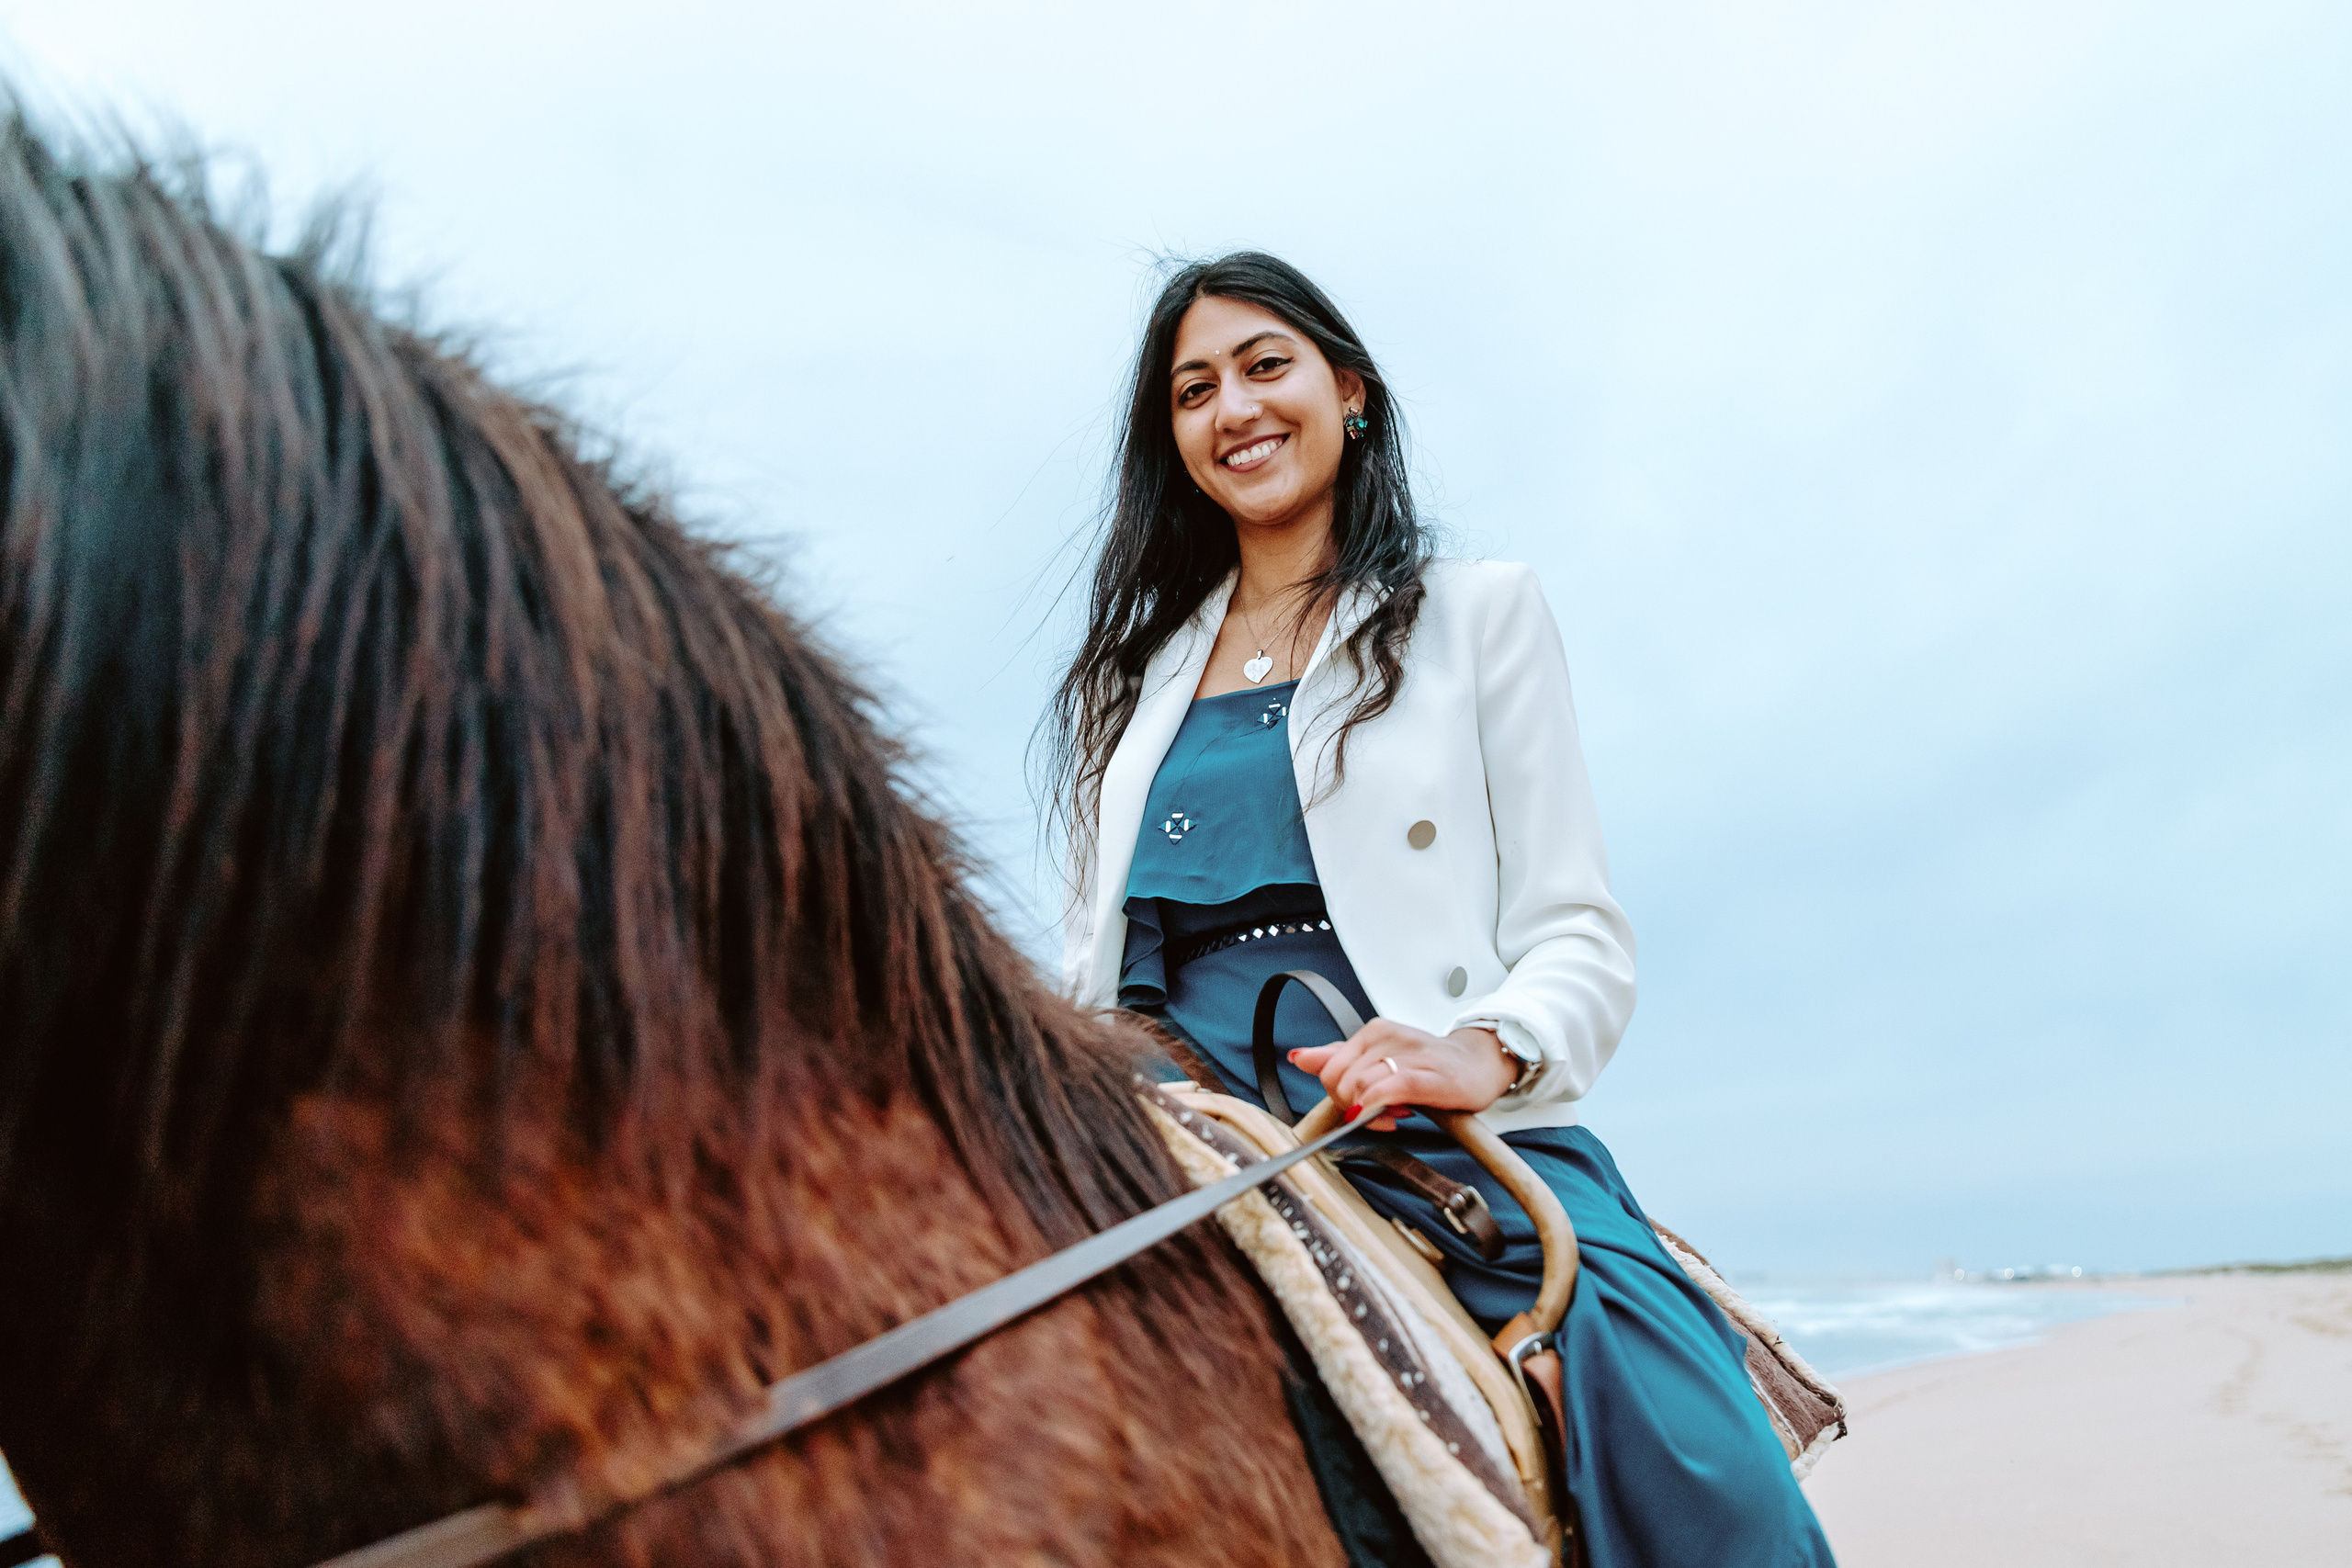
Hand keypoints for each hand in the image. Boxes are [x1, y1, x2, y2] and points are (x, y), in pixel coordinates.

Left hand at [1289, 1019, 1517, 1131]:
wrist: (1480, 1064)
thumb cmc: (1430, 1065)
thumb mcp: (1380, 1060)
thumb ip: (1340, 1059)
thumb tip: (1299, 1057)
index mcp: (1372, 1031)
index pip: (1328, 1067)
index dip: (1336, 1095)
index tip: (1358, 1108)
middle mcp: (1386, 1035)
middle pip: (1340, 1080)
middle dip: (1351, 1107)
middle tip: (1379, 1116)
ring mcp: (1407, 1053)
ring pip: (1360, 1087)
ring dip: (1369, 1112)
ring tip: (1394, 1115)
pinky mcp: (1428, 1074)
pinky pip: (1387, 1090)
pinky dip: (1378, 1107)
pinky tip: (1392, 1116)